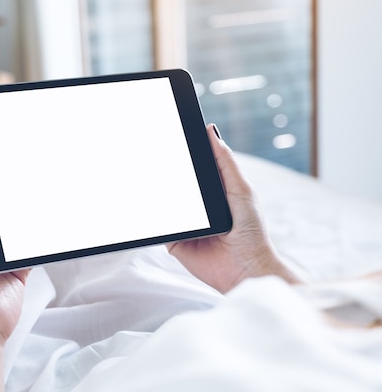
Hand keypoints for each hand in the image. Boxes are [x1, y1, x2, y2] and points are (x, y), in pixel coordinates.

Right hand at [167, 124, 300, 293]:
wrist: (245, 269)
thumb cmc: (251, 232)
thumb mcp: (241, 190)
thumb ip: (225, 163)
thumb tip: (211, 132)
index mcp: (214, 191)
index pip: (195, 168)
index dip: (185, 153)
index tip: (173, 136)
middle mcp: (198, 207)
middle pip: (177, 184)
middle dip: (167, 172)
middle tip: (156, 154)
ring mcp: (185, 224)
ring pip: (166, 204)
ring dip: (159, 194)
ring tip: (150, 179)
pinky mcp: (175, 242)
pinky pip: (161, 226)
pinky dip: (156, 218)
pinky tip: (154, 207)